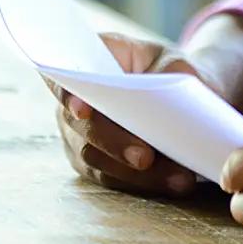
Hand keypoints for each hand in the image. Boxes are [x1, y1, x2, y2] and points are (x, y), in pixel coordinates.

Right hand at [47, 32, 203, 196]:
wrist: (168, 95)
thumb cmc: (163, 69)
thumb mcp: (172, 61)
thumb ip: (173, 73)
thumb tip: (176, 105)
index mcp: (85, 66)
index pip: (64, 80)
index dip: (69, 96)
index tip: (83, 110)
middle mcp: (72, 104)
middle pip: (83, 128)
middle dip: (115, 145)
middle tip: (145, 157)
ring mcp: (78, 137)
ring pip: (99, 160)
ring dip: (138, 174)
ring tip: (178, 177)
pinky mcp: (95, 164)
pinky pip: (113, 178)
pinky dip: (145, 183)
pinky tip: (175, 183)